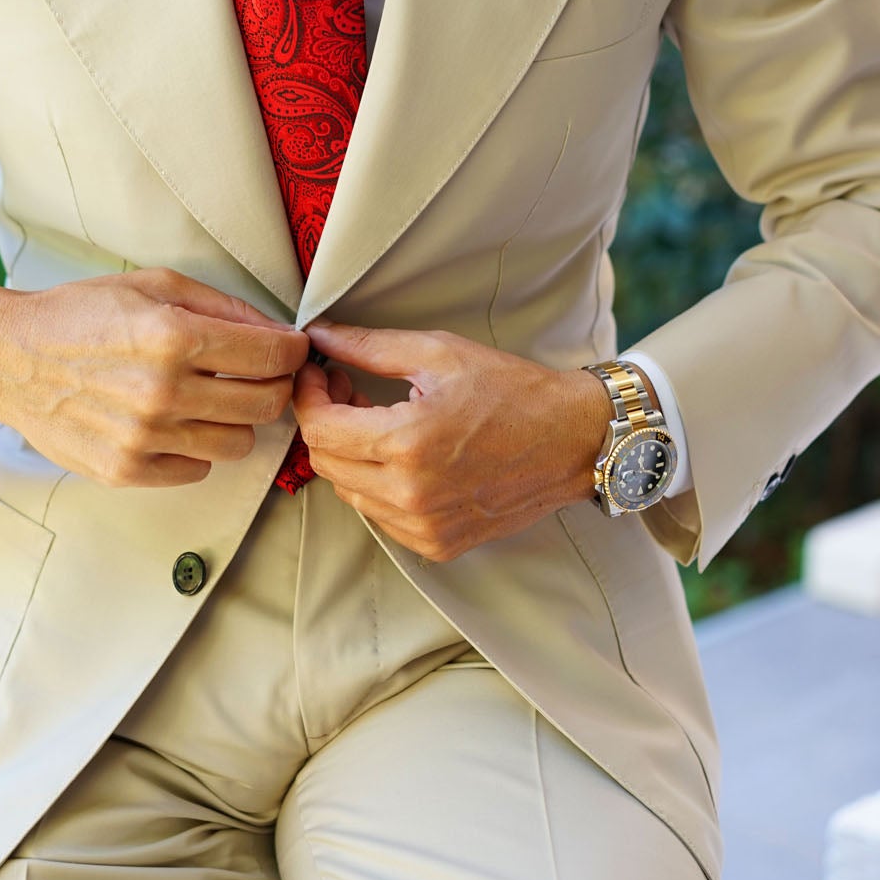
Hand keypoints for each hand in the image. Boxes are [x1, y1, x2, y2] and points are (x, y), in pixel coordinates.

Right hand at [0, 267, 309, 486]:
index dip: (294, 351)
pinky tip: (176, 422)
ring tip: (212, 399)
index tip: (291, 350)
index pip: (274, 355)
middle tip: (258, 375)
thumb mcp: (152, 285)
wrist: (9, 358)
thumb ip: (222, 306)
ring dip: (236, 420)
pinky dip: (196, 448)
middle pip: (267, 404)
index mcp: (173, 336)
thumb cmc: (81, 314)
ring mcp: (145, 437)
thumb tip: (277, 332)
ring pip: (239, 443)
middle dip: (275, 386)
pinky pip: (198, 469)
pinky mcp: (127, 471)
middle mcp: (163, 391)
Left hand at [291, 320, 610, 561]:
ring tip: (375, 420)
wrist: (572, 441)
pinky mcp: (437, 543)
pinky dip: (377, 485)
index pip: (320, 429)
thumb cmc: (511, 391)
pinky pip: (380, 516)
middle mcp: (411, 494)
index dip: (307, 396)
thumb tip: (318, 336)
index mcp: (408, 443)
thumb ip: (367, 347)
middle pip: (326, 463)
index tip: (316, 372)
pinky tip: (401, 455)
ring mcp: (424, 526)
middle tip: (344, 389)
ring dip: (349, 455)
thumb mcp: (438, 353)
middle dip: (325, 421)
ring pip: (349, 493)